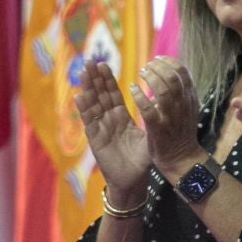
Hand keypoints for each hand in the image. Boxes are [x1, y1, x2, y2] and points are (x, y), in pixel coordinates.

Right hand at [74, 59, 149, 196]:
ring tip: (82, 73)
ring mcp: (100, 129)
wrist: (133, 180)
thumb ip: (151, 119)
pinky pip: (89, 122)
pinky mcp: (95, 140)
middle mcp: (108, 121)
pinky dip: (84, 110)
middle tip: (90, 61)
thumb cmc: (141, 160)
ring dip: (87, 89)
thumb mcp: (148, 136)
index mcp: (121, 118)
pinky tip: (79, 97)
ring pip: (92, 105)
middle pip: (100, 96)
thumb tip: (162, 102)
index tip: (103, 64)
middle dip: (95, 79)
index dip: (108, 80)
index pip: (113, 95)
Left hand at [133, 57, 202, 176]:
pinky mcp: (158, 129)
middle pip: (173, 78)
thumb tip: (169, 71)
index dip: (169, 62)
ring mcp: (171, 117)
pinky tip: (132, 88)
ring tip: (141, 73)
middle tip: (146, 66)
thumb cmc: (180, 132)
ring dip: (150, 78)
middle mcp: (183, 105)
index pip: (182, 73)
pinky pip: (149, 110)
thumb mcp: (187, 108)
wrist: (182, 158)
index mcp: (190, 98)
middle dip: (158, 67)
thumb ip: (180, 91)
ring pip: (163, 91)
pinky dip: (140, 97)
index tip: (156, 59)